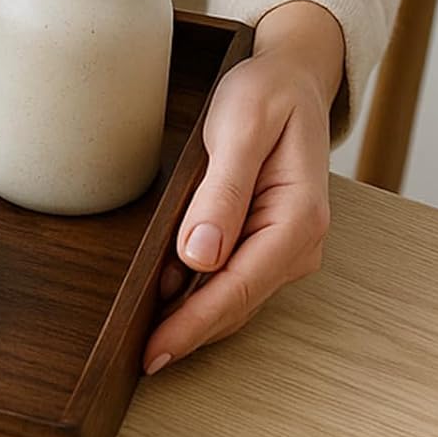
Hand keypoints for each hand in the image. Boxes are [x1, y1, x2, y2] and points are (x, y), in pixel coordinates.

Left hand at [143, 0, 342, 373]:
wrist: (292, 76)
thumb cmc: (266, 94)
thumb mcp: (240, 127)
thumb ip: (222, 191)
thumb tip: (199, 256)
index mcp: (297, 219)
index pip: (238, 287)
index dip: (194, 323)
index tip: (156, 350)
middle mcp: (298, 242)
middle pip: (237, 302)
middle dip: (190, 332)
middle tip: (139, 360)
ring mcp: (285, 243)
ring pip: (234, 294)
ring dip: (193, 317)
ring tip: (146, 339)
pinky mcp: (267, 236)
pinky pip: (233, 274)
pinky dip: (201, 292)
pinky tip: (168, 299)